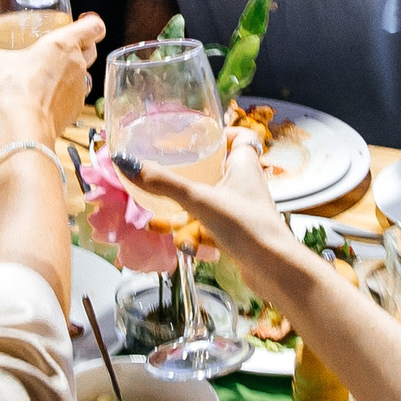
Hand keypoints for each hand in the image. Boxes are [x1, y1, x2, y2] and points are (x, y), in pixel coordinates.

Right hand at [0, 13, 103, 138]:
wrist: (24, 126)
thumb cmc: (15, 89)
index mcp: (63, 44)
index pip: (93, 26)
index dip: (91, 22)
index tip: (83, 21)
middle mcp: (77, 64)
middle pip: (91, 49)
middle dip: (81, 47)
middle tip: (62, 48)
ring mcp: (79, 88)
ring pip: (84, 74)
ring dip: (73, 73)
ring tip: (52, 75)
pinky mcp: (76, 109)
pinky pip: (75, 98)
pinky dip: (65, 97)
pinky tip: (48, 99)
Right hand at [115, 130, 309, 298]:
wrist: (274, 268)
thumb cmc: (246, 225)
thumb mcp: (199, 199)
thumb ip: (163, 182)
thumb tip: (126, 162)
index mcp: (245, 164)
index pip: (240, 136)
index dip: (222, 132)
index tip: (198, 136)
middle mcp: (247, 183)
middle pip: (222, 166)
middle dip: (197, 170)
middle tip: (172, 169)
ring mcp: (244, 209)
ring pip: (215, 198)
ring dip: (192, 204)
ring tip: (167, 207)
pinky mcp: (240, 233)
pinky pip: (214, 224)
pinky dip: (198, 230)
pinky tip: (182, 241)